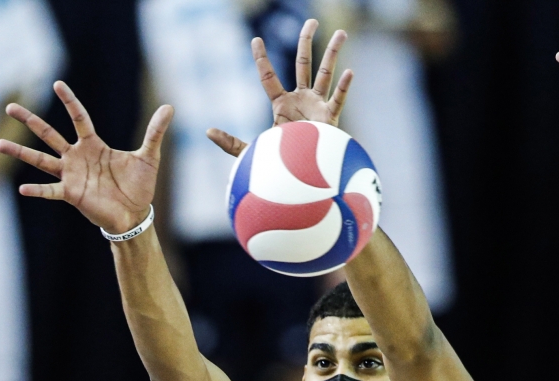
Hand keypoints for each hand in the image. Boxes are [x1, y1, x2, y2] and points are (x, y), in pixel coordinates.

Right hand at [0, 81, 172, 234]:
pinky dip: (37, 190)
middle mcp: (77, 157)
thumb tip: (170, 107)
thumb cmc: (139, 186)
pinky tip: (21, 188)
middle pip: (48, 134)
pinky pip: (51, 191)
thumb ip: (155, 131)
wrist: (135, 214)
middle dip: (29, 120)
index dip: (69, 101)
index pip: (78, 118)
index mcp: (93, 145)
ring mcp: (71, 175)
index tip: (57, 84)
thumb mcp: (149, 156)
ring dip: (20, 153)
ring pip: (40, 160)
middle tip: (8, 107)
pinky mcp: (71, 194)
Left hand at [206, 19, 354, 158]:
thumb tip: (207, 132)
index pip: (269, 77)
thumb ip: (231, 143)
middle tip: (310, 22)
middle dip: (306, 42)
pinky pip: (338, 99)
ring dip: (333, 53)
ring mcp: (318, 107)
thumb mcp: (251, 151)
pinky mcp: (331, 119)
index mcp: (281, 104)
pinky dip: (345, 87)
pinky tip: (350, 72)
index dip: (262, 59)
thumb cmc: (279, 165)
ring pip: (326, 73)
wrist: (300, 179)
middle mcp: (301, 100)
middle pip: (304, 64)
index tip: (256, 40)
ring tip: (342, 32)